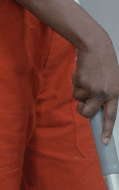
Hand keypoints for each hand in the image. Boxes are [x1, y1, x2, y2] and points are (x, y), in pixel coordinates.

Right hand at [72, 29, 118, 143]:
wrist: (95, 47)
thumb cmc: (103, 64)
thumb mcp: (110, 82)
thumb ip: (104, 96)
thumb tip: (92, 111)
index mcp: (116, 93)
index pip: (111, 116)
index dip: (107, 130)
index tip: (105, 142)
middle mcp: (106, 93)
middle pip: (88, 112)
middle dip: (82, 109)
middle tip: (82, 103)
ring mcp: (93, 88)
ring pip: (79, 100)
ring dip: (79, 92)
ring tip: (87, 79)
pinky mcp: (82, 83)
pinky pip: (74, 89)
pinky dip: (76, 83)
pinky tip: (83, 73)